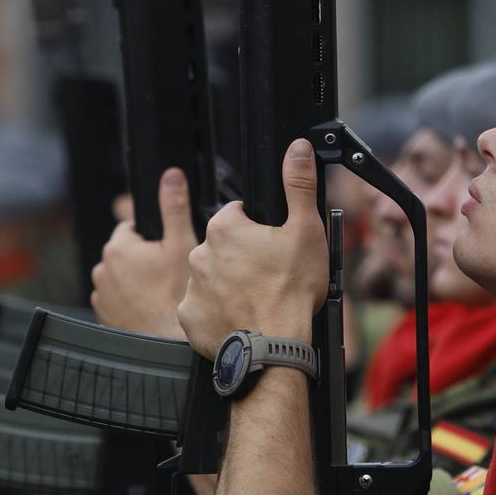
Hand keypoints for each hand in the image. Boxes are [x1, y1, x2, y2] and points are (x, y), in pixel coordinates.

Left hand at [91, 168, 195, 338]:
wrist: (168, 341)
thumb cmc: (176, 295)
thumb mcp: (181, 244)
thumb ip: (173, 206)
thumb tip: (171, 176)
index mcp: (118, 248)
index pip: (131, 228)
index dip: (152, 237)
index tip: (166, 252)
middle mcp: (102, 270)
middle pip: (126, 254)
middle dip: (143, 260)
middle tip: (166, 274)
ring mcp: (101, 295)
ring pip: (121, 278)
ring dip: (135, 281)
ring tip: (159, 294)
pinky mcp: (103, 316)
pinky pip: (117, 300)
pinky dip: (130, 302)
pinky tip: (148, 308)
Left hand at [178, 140, 328, 359]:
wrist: (276, 345)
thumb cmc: (292, 289)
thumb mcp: (306, 229)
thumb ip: (298, 185)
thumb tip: (297, 149)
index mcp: (224, 227)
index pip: (236, 216)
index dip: (257, 230)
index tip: (271, 248)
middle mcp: (198, 253)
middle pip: (221, 248)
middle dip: (240, 258)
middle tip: (266, 277)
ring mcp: (190, 287)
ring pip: (210, 277)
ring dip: (228, 284)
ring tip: (255, 300)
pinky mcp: (189, 317)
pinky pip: (202, 308)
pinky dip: (217, 312)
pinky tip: (239, 317)